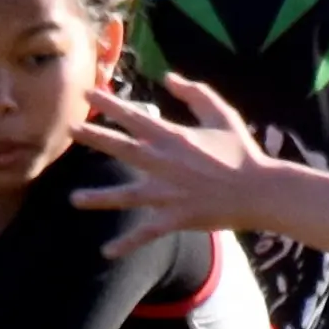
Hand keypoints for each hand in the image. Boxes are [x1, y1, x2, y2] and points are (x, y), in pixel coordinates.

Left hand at [70, 75, 277, 255]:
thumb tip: (168, 77)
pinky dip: (127, 243)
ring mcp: (168, 192)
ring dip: (99, 198)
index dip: (109, 104)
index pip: (134, 116)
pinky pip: (147, 232)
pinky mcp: (176, 217)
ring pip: (127, 196)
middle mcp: (165, 163)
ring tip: (74, 199)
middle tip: (68, 129)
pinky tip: (107, 251)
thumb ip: (195, 93)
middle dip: (93, 137)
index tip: (87, 93)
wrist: (260, 191)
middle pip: (121, 148)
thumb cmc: (242, 152)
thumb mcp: (221, 115)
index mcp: (174, 137)